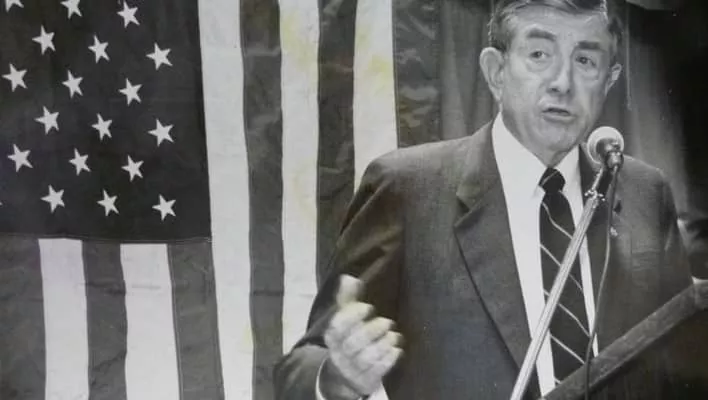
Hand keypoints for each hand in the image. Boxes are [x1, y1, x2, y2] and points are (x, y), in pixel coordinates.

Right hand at [320, 275, 402, 398]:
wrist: (346, 374)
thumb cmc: (349, 339)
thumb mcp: (346, 319)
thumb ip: (348, 299)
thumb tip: (348, 277)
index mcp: (332, 336)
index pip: (337, 326)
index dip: (352, 316)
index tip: (368, 307)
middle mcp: (339, 353)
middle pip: (352, 344)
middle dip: (371, 331)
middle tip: (388, 322)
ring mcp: (352, 369)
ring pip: (365, 358)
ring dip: (382, 345)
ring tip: (394, 335)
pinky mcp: (366, 380)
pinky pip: (376, 372)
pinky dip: (387, 360)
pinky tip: (397, 350)